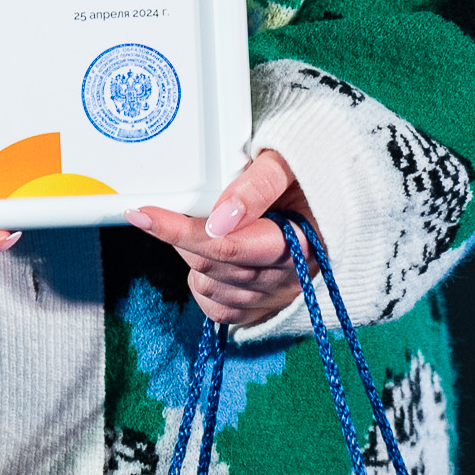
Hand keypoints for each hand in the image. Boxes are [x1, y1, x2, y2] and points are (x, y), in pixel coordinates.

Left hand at [124, 147, 310, 327]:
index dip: (179, 231)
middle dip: (180, 236)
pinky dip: (202, 285)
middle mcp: (290, 277)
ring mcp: (278, 297)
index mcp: (299, 241)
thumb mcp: (287, 163)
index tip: (141, 214)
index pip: (228, 245)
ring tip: (203, 226)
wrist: (332, 197)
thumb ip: (258, 185)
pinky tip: (208, 260)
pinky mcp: (267, 309)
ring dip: (191, 258)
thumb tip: (219, 218)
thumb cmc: (305, 174)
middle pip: (212, 265)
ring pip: (210, 288)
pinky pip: (219, 311)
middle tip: (171, 208)